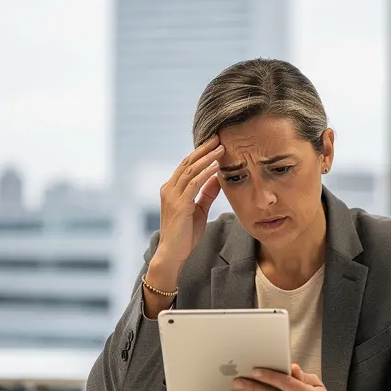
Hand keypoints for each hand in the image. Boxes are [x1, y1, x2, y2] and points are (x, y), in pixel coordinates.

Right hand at [153, 135, 224, 271]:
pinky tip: (216, 166)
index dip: (200, 152)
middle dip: (203, 149)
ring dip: (207, 158)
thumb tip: (218, 178)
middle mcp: (169, 189)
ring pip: (190, 170)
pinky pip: (193, 183)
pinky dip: (205, 173)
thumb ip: (207, 193)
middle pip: (187, 162)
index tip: (214, 142)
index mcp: (172, 189)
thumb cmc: (185, 234)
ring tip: (221, 147)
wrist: (172, 253)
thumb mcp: (199, 209)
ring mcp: (172, 196)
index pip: (186, 165)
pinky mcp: (179, 204)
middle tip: (217, 136)